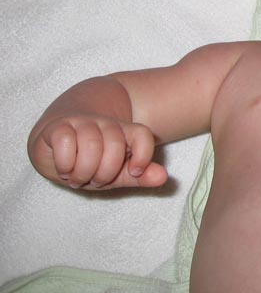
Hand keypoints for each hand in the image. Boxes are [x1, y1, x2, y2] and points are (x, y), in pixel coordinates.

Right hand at [28, 114, 167, 189]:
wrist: (54, 140)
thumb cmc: (89, 160)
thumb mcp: (117, 172)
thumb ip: (140, 176)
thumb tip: (164, 177)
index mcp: (125, 133)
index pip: (143, 135)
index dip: (143, 155)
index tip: (134, 171)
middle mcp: (105, 124)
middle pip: (115, 144)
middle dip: (105, 173)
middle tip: (94, 181)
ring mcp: (81, 122)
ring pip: (91, 144)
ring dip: (83, 172)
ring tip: (77, 178)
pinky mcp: (57, 126)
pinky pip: (66, 141)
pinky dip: (65, 163)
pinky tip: (64, 169)